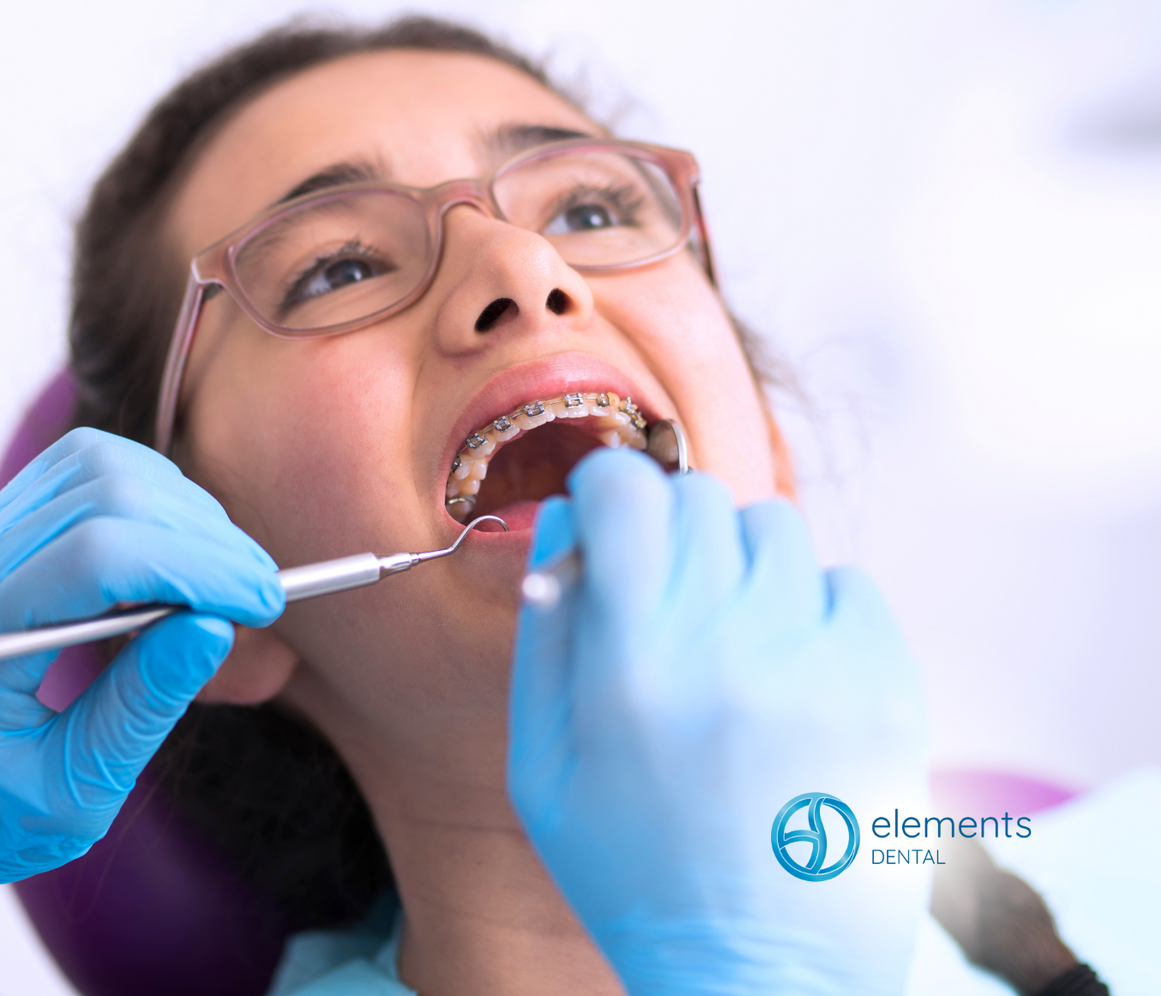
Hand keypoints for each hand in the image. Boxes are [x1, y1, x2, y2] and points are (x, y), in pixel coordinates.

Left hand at [0, 428, 283, 994]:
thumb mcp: (69, 794)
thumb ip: (138, 708)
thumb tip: (214, 628)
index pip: (98, 554)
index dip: (197, 566)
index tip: (264, 603)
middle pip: (101, 491)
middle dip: (201, 534)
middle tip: (261, 594)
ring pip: (91, 466)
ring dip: (176, 507)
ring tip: (222, 578)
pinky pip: (74, 476)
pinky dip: (143, 498)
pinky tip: (176, 557)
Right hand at [508, 448, 928, 994]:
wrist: (760, 971)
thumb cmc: (632, 869)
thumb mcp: (543, 765)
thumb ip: (545, 636)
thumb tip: (562, 526)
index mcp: (635, 664)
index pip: (627, 491)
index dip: (603, 487)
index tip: (601, 512)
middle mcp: (733, 645)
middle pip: (700, 497)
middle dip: (666, 526)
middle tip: (660, 591)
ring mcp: (822, 662)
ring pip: (776, 526)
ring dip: (738, 561)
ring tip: (726, 634)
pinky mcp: (890, 684)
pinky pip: (847, 581)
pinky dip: (811, 606)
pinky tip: (786, 669)